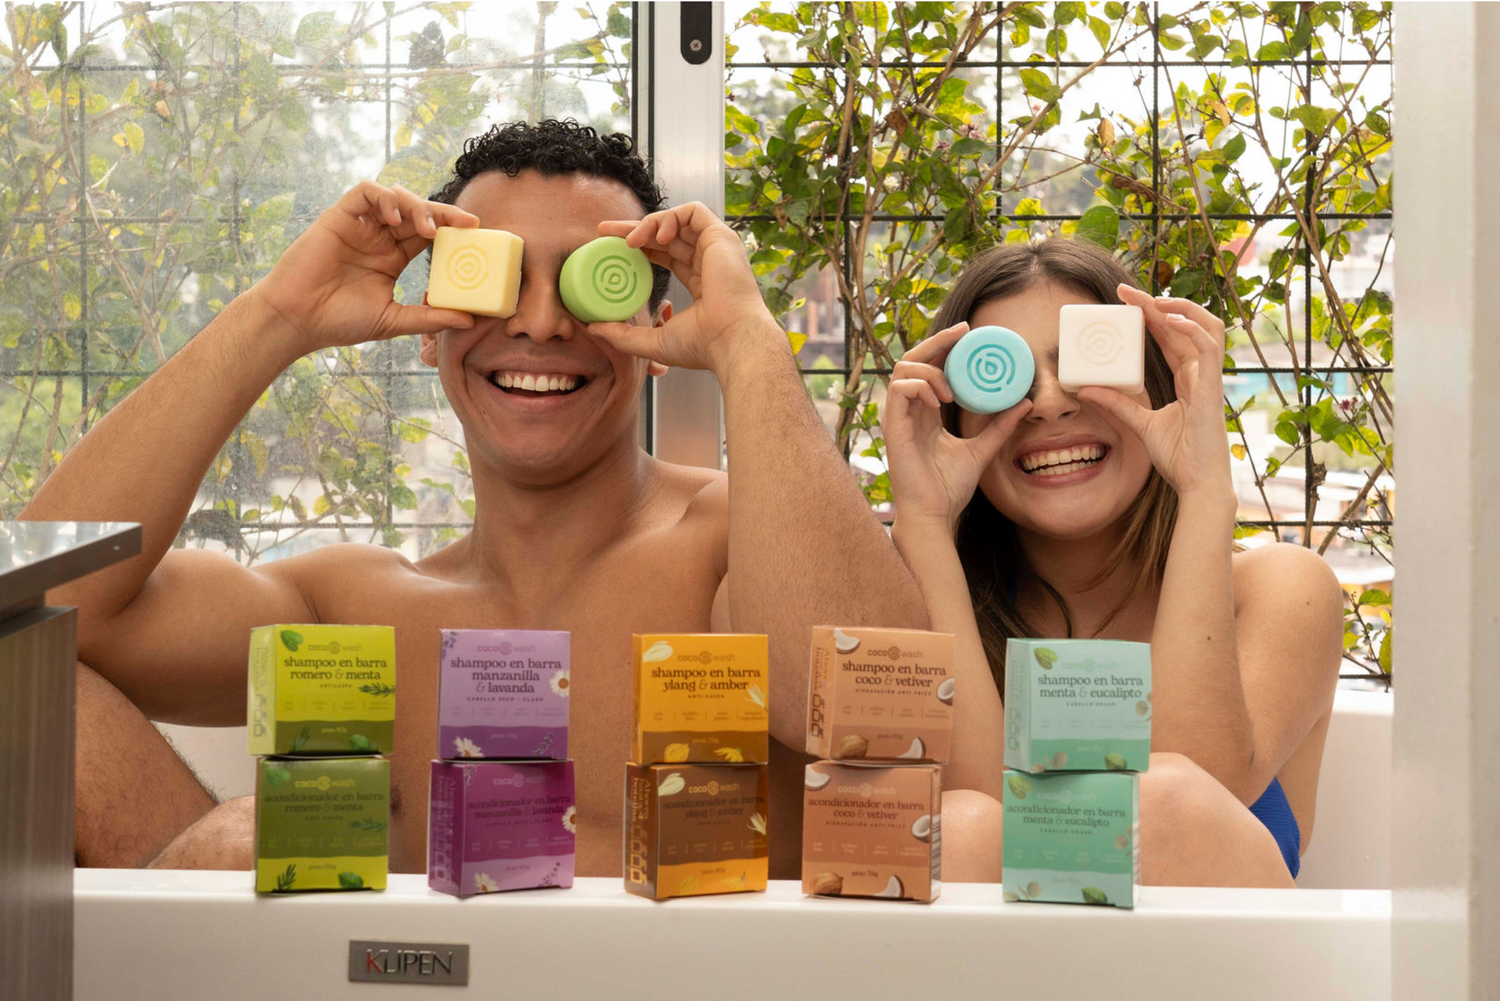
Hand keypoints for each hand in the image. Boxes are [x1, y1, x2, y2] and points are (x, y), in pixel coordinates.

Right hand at [249, 181, 480, 352]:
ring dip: (417, 206)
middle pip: (418, 212)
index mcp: (392, 257)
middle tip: (466, 223)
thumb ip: (429, 317)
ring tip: (428, 230)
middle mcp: (379, 237)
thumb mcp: (393, 320)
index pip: (429, 235)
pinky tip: (394, 218)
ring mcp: (360, 225)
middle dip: (443, 214)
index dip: (452, 229)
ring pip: (396, 197)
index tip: (476, 233)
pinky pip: (367, 192)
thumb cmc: (339, 321)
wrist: (297, 319)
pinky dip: (385, 198)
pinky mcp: (340, 216)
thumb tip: (470, 320)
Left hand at [586, 202, 780, 376]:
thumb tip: (594, 329)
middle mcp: (710, 261)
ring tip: (631, 240)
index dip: (639, 247)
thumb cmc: (702, 346)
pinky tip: (658, 235)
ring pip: (678, 220)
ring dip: (650, 223)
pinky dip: (671, 217)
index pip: (665, 255)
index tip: (611, 246)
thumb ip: (623, 336)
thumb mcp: (654, 341)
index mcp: (700, 282)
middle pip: (667, 235)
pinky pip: (693, 212)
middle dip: (634, 229)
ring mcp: (717, 248)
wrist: (731, 341)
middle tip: (604, 231)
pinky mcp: (721, 237)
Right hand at [882, 322, 1032, 530]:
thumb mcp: (982, 449)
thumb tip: (1025, 402)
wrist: (935, 514)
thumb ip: (999, 426)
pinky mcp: (893, 427)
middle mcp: (910, 410)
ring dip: (929, 370)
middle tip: (963, 332)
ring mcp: (899, 417)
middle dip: (937, 341)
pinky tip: (939, 400)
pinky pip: (899, 390)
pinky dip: (919, 387)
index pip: (930, 367)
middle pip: (913, 359)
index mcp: (926, 412)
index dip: (945, 345)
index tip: (969, 333)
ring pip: (903, 369)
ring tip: (951, 390)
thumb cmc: (950, 488)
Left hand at [1076, 284, 1233, 499]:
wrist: (1197, 484)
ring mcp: (1210, 379)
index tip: (1125, 303)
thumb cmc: (1179, 458)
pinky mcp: (1213, 388)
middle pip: (1184, 326)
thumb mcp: (1140, 424)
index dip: (1153, 316)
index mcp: (1189, 379)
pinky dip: (1191, 329)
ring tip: (1150, 300)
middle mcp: (1201, 374)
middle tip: (1125, 292)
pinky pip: (1208, 348)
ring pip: (1205, 327)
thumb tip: (1084, 389)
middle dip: (1157, 304)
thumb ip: (1117, 404)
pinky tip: (1169, 320)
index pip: (1172, 337)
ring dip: (1179, 307)